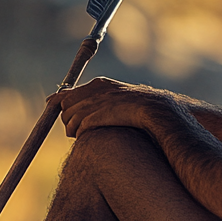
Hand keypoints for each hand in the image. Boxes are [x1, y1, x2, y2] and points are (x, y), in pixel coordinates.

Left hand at [47, 78, 167, 137]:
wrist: (158, 113)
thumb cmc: (138, 112)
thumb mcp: (115, 103)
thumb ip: (94, 101)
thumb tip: (70, 105)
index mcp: (100, 84)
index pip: (67, 94)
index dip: (63, 107)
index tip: (64, 116)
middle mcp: (96, 89)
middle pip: (65, 105)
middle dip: (68, 119)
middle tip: (75, 129)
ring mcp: (98, 101)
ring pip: (70, 117)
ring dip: (72, 128)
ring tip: (80, 134)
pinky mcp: (101, 113)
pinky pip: (80, 126)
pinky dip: (81, 133)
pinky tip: (88, 136)